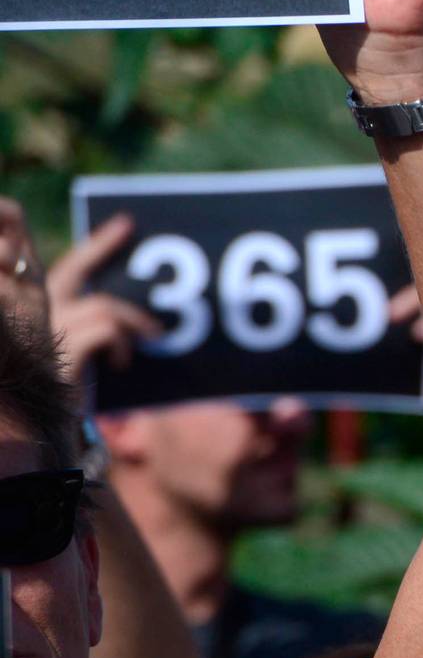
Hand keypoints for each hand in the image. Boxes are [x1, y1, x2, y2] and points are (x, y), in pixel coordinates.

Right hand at [0, 203, 153, 380]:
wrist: (51, 432)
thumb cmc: (71, 394)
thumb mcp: (80, 352)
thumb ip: (93, 325)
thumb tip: (133, 309)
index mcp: (37, 314)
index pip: (64, 271)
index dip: (94, 247)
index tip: (125, 225)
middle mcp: (35, 319)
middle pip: (71, 272)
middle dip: (100, 247)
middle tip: (130, 228)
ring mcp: (46, 336)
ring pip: (102, 306)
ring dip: (134, 320)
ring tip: (151, 337)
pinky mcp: (63, 356)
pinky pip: (105, 331)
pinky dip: (123, 343)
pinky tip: (123, 362)